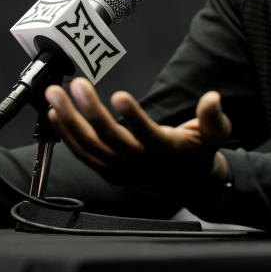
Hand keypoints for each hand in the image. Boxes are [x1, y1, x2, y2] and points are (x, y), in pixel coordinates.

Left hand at [44, 77, 231, 192]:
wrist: (191, 187)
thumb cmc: (198, 154)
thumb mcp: (215, 135)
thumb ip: (214, 118)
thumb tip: (213, 99)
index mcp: (165, 150)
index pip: (147, 134)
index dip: (133, 117)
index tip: (120, 95)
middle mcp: (140, 163)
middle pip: (109, 139)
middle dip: (90, 110)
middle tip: (77, 84)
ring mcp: (121, 170)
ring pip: (90, 147)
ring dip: (69, 120)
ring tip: (55, 95)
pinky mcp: (109, 172)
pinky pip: (83, 155)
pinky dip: (66, 136)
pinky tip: (55, 115)